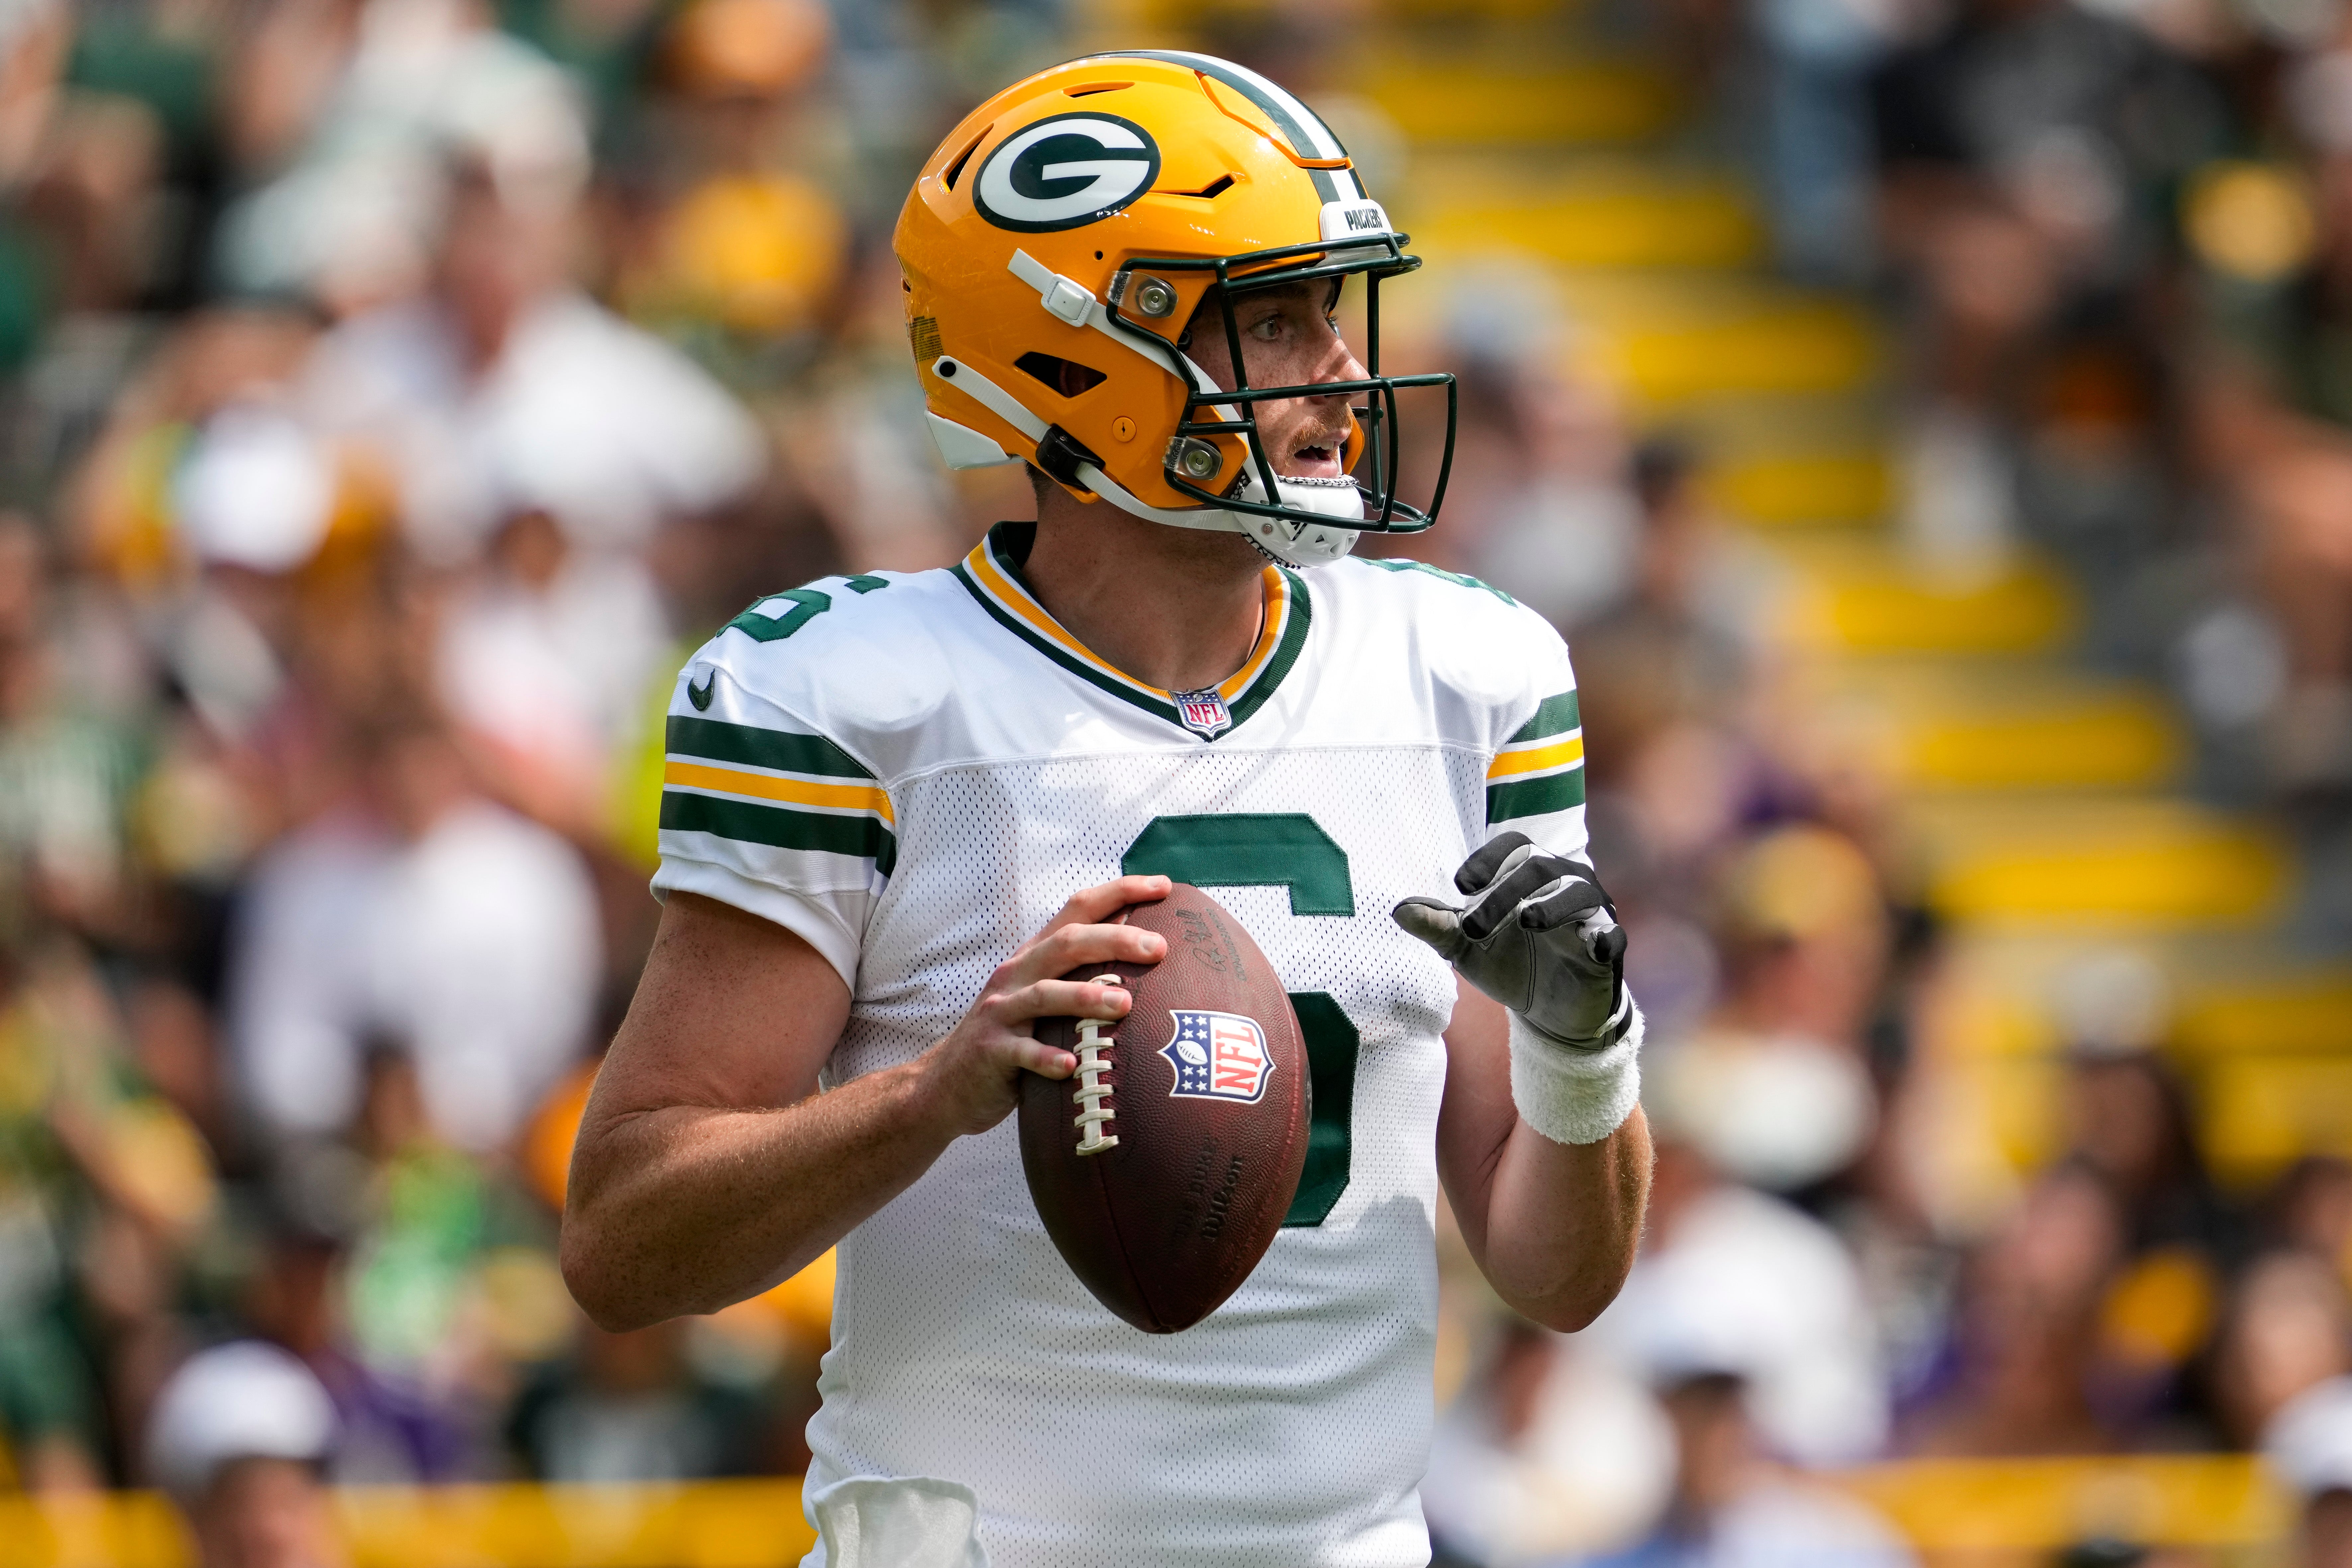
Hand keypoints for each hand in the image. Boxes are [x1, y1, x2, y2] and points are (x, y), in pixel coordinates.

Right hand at [918, 875, 1171, 1137]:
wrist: (946, 1083)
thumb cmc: (1013, 1037)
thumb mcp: (1043, 996)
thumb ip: (1080, 970)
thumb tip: (1139, 941)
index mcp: (1035, 956)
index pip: (1079, 908)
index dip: (1120, 892)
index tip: (1164, 886)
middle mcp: (1017, 974)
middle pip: (1067, 943)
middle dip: (1115, 941)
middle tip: (1158, 949)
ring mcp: (1001, 1012)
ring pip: (1045, 995)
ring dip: (1085, 997)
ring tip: (1124, 1004)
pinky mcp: (991, 1051)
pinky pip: (1021, 1052)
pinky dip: (1046, 1058)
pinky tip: (1071, 1065)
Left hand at [1392, 833, 1626, 1047]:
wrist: (1548, 1014)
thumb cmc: (1508, 965)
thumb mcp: (1467, 947)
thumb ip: (1437, 927)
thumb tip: (1397, 911)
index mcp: (1529, 875)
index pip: (1515, 846)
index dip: (1489, 859)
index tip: (1462, 884)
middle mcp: (1564, 884)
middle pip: (1540, 868)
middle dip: (1505, 892)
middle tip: (1473, 927)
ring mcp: (1591, 915)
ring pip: (1578, 893)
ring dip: (1551, 906)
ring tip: (1526, 922)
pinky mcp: (1608, 949)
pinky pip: (1612, 935)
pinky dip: (1603, 938)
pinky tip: (1592, 947)